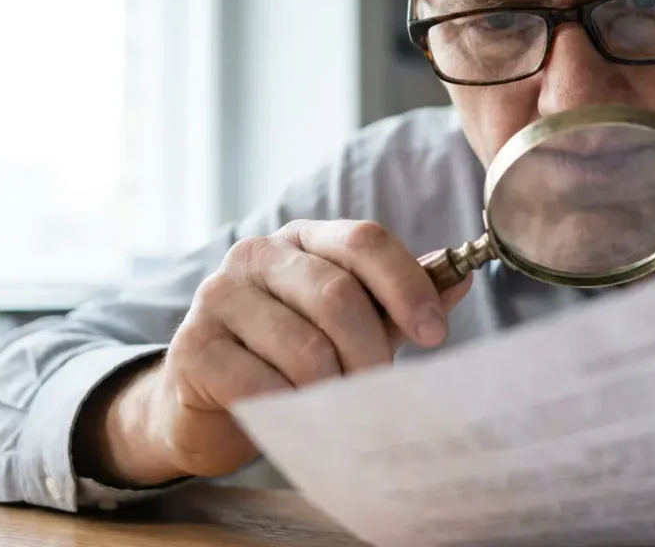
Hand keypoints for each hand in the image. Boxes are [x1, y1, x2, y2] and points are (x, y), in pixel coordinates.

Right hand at [78, 219, 472, 486]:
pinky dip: (290, 408)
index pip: (363, 240)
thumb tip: (461, 280)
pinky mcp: (193, 348)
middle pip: (337, 294)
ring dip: (331, 387)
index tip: (435, 334)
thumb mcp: (347, 327)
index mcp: (300, 240)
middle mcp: (255, 256)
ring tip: (334, 406)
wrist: (203, 407)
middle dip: (370, 351)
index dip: (406, 285)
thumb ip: (395, 303)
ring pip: (303, 345)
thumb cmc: (285, 360)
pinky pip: (262, 382)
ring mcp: (217, 297)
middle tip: (378, 388)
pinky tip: (292, 416)